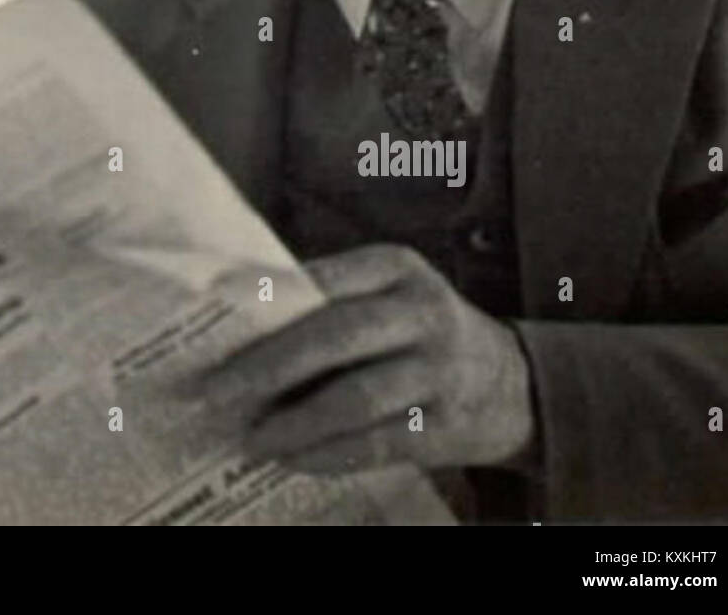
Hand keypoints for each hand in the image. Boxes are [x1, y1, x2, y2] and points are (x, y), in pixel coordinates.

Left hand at [199, 244, 536, 474]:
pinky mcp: (447, 424)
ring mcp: (439, 369)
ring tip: (247, 437)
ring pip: (353, 397)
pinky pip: (376, 443)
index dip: (264, 300)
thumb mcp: (388, 293)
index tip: (213, 320)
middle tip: (214, 391)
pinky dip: (326, 454)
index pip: (321, 279)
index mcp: (395, 266)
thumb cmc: (418, 330)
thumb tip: (235, 325)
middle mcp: (421, 310)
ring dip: (293, 422)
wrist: (515, 383)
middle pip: (332, 337)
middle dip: (266, 367)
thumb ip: (327, 299)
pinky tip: (290, 459)